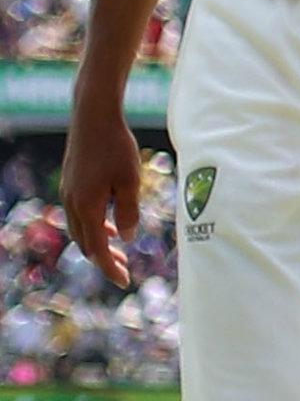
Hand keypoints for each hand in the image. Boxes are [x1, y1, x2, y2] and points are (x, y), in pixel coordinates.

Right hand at [62, 99, 141, 286]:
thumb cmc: (117, 147)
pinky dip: (94, 226)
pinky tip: (110, 225)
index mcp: (86, 207)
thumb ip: (128, 212)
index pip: (97, 249)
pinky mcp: (71, 184)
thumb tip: (127, 239)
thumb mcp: (130, 181)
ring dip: (98, 243)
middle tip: (124, 270)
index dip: (110, 268)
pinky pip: (80, 215)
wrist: (93, 118)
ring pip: (81, 230)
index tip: (124, 283)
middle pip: (86, 243)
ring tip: (119, 251)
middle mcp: (72, 204)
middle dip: (104, 259)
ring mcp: (68, 194)